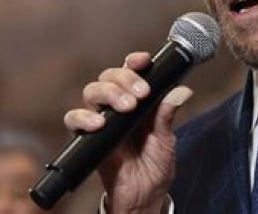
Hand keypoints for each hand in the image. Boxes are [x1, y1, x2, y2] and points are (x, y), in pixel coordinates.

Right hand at [64, 52, 192, 212]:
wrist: (143, 197)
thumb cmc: (155, 166)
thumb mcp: (165, 139)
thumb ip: (167, 115)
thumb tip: (183, 91)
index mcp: (138, 101)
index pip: (132, 72)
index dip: (135, 62)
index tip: (145, 60)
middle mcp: (117, 106)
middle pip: (110, 76)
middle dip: (125, 79)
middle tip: (141, 94)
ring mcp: (102, 120)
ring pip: (92, 91)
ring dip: (109, 93)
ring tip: (126, 107)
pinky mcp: (87, 138)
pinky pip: (74, 120)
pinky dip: (83, 118)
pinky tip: (99, 123)